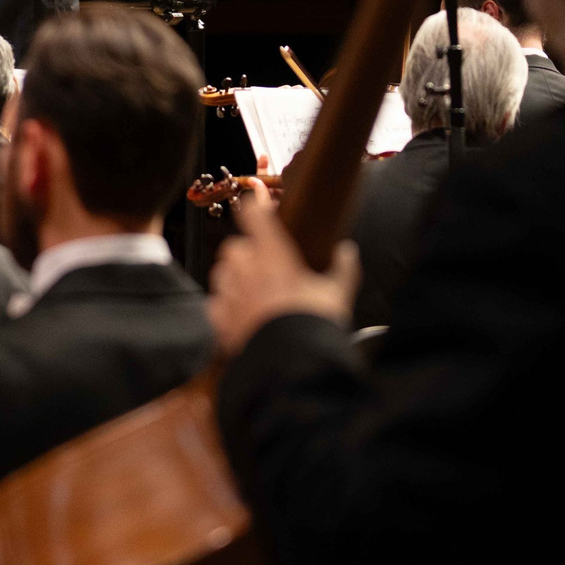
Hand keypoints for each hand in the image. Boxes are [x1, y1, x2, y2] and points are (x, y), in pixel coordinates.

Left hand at [207, 187, 358, 355]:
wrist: (292, 363)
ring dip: (232, 276)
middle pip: (233, 246)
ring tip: (250, 288)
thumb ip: (343, 268)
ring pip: (221, 272)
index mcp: (274, 257)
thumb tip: (348, 251)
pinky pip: (216, 303)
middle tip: (260, 262)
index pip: (255, 217)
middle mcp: (248, 271)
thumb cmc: (314, 325)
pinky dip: (224, 304)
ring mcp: (231, 295)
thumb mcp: (338, 294)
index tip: (254, 201)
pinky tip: (239, 312)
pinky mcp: (221, 320)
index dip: (253, 206)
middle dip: (244, 251)